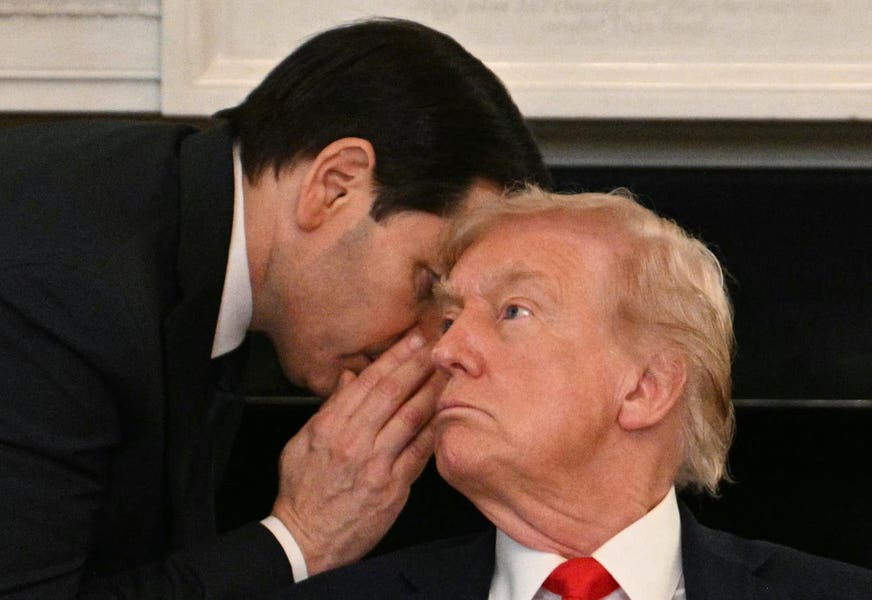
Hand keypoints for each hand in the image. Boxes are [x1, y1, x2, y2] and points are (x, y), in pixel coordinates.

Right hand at [270, 330, 442, 574]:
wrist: (305, 539)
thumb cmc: (302, 492)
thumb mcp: (303, 443)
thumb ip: (330, 408)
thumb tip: (351, 377)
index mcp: (329, 426)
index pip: (368, 382)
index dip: (394, 357)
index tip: (412, 340)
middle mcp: (353, 441)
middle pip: (392, 393)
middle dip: (418, 364)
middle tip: (438, 344)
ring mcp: (374, 464)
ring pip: (410, 418)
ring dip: (432, 391)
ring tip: (448, 372)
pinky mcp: (392, 487)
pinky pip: (419, 453)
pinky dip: (433, 431)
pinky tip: (447, 413)